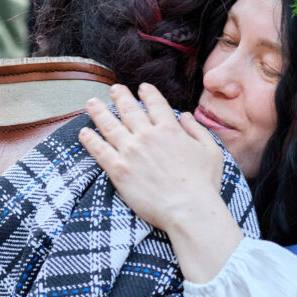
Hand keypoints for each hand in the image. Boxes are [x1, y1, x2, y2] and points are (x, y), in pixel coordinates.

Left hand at [79, 83, 244, 283]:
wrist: (188, 209)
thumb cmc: (204, 184)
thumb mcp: (212, 151)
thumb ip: (198, 130)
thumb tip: (185, 115)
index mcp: (170, 129)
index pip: (155, 104)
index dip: (148, 93)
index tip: (142, 87)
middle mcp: (147, 136)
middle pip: (129, 110)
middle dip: (120, 96)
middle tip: (114, 89)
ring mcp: (130, 152)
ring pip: (110, 125)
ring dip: (99, 112)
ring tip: (91, 103)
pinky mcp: (118, 170)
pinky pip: (100, 151)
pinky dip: (90, 140)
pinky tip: (84, 132)